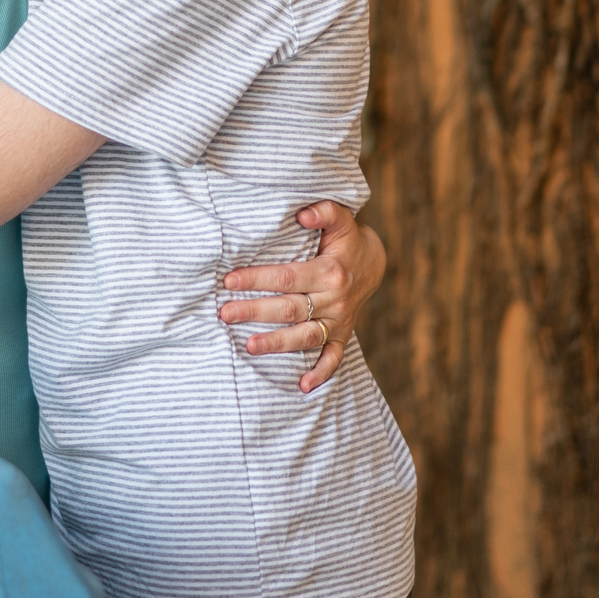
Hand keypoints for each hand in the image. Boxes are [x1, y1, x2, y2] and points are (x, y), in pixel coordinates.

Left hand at [219, 202, 386, 393]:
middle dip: (255, 312)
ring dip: (276, 344)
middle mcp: (335, 300)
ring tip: (247, 347)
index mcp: (330, 271)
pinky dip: (320, 374)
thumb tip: (303, 215)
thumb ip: (325, 212)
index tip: (229, 281)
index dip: (257, 278)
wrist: (374, 263)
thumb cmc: (346, 239)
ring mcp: (339, 321)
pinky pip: (333, 359)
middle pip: (289, 309)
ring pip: (305, 337)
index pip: (287, 277)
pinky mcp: (343, 336)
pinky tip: (301, 386)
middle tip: (224, 314)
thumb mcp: (342, 219)